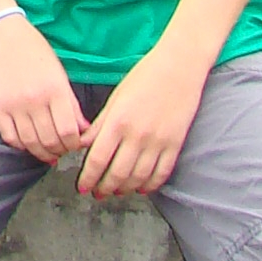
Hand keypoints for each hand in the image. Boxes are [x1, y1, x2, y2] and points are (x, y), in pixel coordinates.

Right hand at [0, 13, 88, 163]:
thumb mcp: (58, 72)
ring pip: (31, 143)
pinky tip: (29, 143)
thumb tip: (84, 129)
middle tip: (63, 149)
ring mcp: (14, 105)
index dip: (74, 144)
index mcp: (55, 89)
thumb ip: (72, 103)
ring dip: (43, 153)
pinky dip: (22, 146)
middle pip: (51, 141)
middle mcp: (35, 100)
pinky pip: (10, 137)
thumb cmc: (33, 48)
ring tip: (49, 152)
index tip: (76, 143)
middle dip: (60, 151)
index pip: (69, 131)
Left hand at [78, 43, 207, 196]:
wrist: (179, 67)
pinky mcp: (175, 144)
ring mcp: (158, 142)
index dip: (88, 178)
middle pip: (117, 174)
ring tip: (117, 192)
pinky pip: (161, 173)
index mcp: (118, 121)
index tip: (83, 187)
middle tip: (98, 193)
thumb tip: (82, 145)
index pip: (98, 159)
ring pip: (138, 178)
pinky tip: (142, 188)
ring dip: (125, 189)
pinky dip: (150, 185)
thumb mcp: (116, 98)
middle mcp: (137, 135)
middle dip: (104, 188)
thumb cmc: (144, 77)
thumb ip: (100, 124)